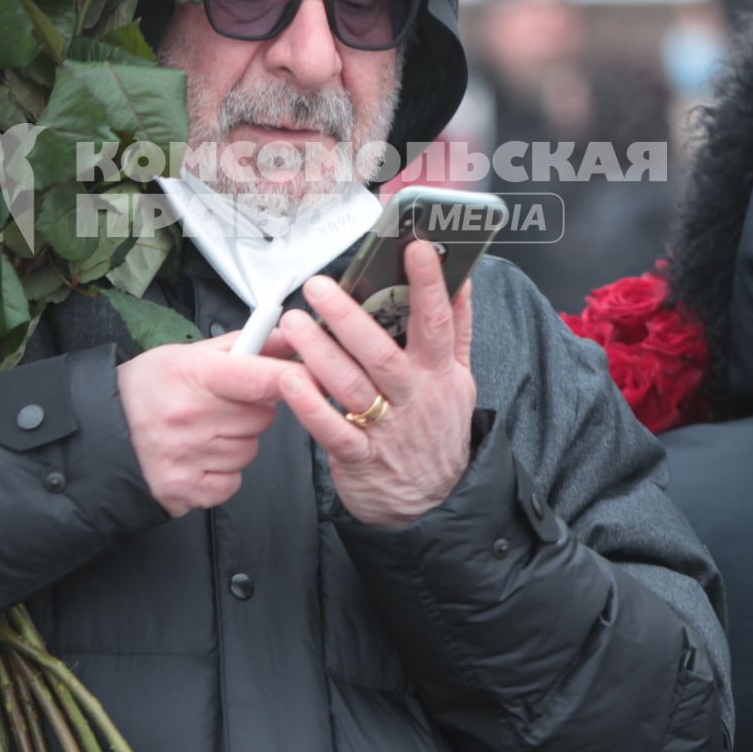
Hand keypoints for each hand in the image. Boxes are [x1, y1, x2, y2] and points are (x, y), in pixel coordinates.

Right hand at [117, 332, 291, 517]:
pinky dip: (222, 473)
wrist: (100, 430)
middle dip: (252, 411)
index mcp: (193, 376)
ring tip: (204, 431)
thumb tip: (290, 335)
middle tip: (223, 405)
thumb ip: (243, 346)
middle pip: (262, 418)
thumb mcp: (187, 355)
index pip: (259, 378)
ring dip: (236, 442)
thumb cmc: (146, 388)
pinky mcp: (183, 490)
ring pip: (249, 451)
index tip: (306, 377)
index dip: (291, 378)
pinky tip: (198, 457)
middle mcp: (190, 418)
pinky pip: (232, 482)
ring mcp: (186, 457)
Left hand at [277, 240, 476, 528]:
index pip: (436, 320)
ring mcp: (386, 428)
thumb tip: (463, 279)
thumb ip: (458, 328)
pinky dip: (310, 405)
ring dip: (320, 352)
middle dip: (349, 316)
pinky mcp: (359, 457)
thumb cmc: (437, 431)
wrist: (432, 504)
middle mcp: (413, 397)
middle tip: (319, 287)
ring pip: (351, 386)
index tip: (414, 247)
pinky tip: (289, 379)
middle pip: (382, 352)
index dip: (428, 283)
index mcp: (437, 372)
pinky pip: (331, 429)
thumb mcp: (460, 380)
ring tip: (293, 323)